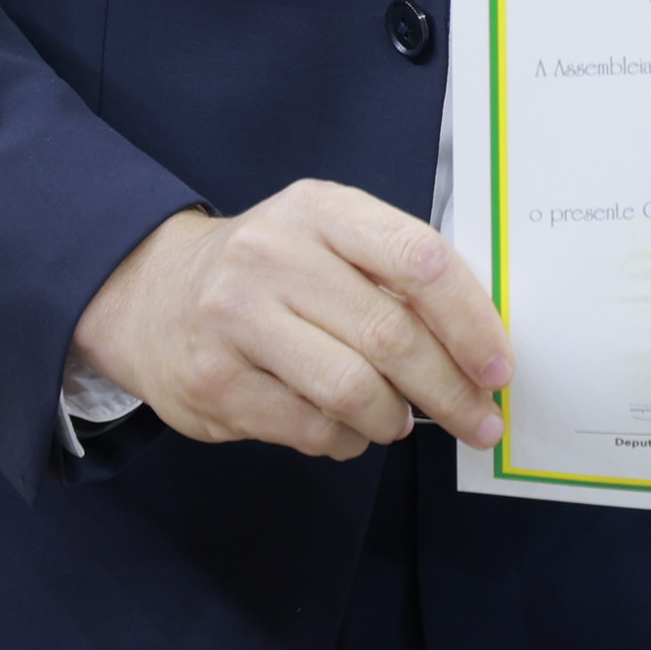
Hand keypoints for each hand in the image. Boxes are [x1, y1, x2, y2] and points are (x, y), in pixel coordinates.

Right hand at [70, 182, 512, 459]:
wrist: (152, 293)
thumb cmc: (271, 269)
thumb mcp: (328, 238)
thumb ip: (396, 273)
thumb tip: (480, 341)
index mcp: (320, 209)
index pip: (419, 259)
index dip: (471, 320)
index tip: (498, 366)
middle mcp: (274, 255)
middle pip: (391, 334)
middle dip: (449, 389)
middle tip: (479, 420)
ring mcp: (237, 318)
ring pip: (351, 389)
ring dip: (394, 419)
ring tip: (400, 422)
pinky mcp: (214, 380)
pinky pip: (309, 428)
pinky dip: (347, 440)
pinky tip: (349, 429)